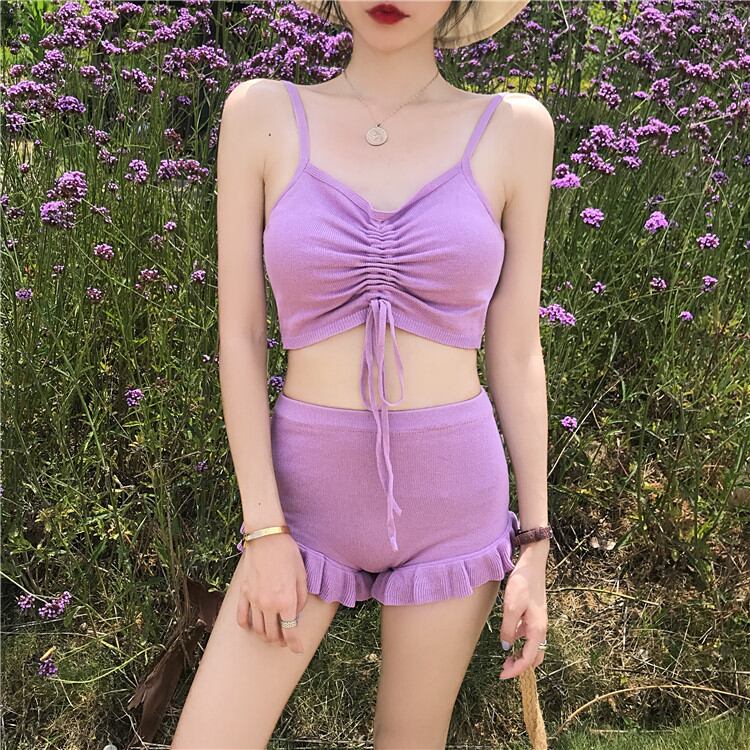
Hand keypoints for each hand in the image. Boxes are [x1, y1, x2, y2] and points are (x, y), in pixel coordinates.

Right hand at [236, 532, 307, 654]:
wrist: (267, 538)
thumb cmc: (288, 555)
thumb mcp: (302, 576)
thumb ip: (301, 599)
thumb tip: (296, 614)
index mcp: (287, 600)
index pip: (290, 631)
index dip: (294, 644)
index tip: (297, 649)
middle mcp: (269, 604)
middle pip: (272, 634)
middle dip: (280, 640)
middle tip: (285, 639)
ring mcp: (254, 600)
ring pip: (257, 629)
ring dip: (265, 635)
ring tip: (271, 633)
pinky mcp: (244, 593)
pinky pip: (242, 617)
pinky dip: (247, 626)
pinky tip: (252, 626)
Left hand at [498, 541, 547, 678]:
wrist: (532, 566)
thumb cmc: (522, 585)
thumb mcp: (511, 607)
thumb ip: (509, 629)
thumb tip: (506, 647)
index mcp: (537, 630)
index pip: (528, 659)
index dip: (515, 670)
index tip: (501, 675)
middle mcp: (541, 629)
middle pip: (534, 658)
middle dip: (520, 667)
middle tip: (503, 670)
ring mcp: (539, 623)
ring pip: (533, 648)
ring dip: (521, 657)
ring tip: (506, 660)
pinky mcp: (535, 617)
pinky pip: (530, 638)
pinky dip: (522, 645)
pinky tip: (510, 640)